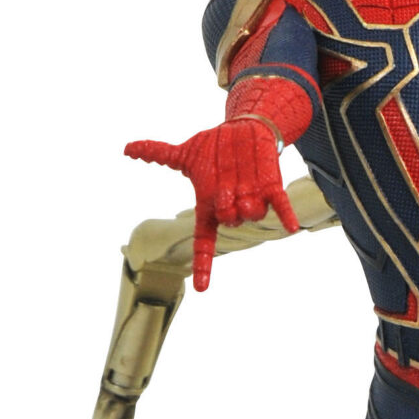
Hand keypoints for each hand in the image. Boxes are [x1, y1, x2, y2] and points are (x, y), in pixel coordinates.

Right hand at [124, 119, 297, 289]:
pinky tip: (292, 227)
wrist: (243, 130)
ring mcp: (253, 198)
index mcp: (210, 206)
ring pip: (252, 215)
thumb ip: (158, 154)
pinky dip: (286, 216)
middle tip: (226, 189)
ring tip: (244, 186)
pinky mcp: (271, 186)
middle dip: (227, 208)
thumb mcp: (185, 154)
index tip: (201, 288)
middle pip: (230, 223)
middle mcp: (232, 207)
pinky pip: (280, 206)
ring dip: (247, 205)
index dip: (204, 264)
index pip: (204, 241)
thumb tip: (126, 149)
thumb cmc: (213, 147)